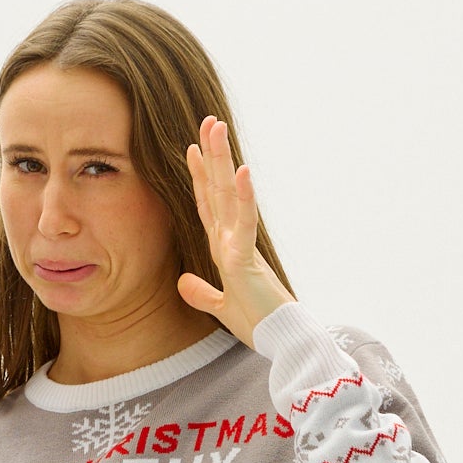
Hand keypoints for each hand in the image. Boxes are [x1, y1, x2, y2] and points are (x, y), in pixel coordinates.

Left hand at [178, 116, 293, 347]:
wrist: (280, 342)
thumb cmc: (259, 325)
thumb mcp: (220, 308)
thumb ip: (202, 293)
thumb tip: (182, 282)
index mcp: (225, 249)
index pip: (209, 205)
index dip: (200, 177)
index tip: (191, 150)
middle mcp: (233, 241)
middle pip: (219, 190)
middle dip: (212, 155)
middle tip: (207, 121)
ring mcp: (241, 246)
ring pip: (230, 196)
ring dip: (224, 162)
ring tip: (217, 130)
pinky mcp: (247, 261)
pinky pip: (245, 224)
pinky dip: (244, 198)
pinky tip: (242, 171)